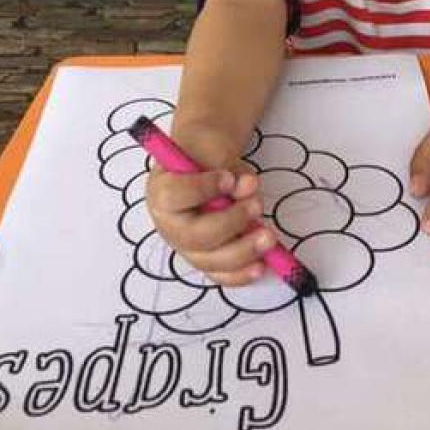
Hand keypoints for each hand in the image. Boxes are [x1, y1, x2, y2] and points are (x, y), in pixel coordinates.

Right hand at [145, 125, 276, 286]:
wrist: (203, 170)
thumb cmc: (205, 161)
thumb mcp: (215, 154)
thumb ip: (230, 169)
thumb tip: (247, 188)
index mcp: (161, 191)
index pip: (173, 196)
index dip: (203, 189)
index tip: (229, 178)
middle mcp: (169, 225)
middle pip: (194, 236)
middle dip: (231, 223)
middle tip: (256, 206)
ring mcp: (185, 247)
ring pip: (209, 261)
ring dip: (242, 251)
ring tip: (268, 237)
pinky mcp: (203, 260)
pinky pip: (219, 275)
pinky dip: (242, 274)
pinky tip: (261, 266)